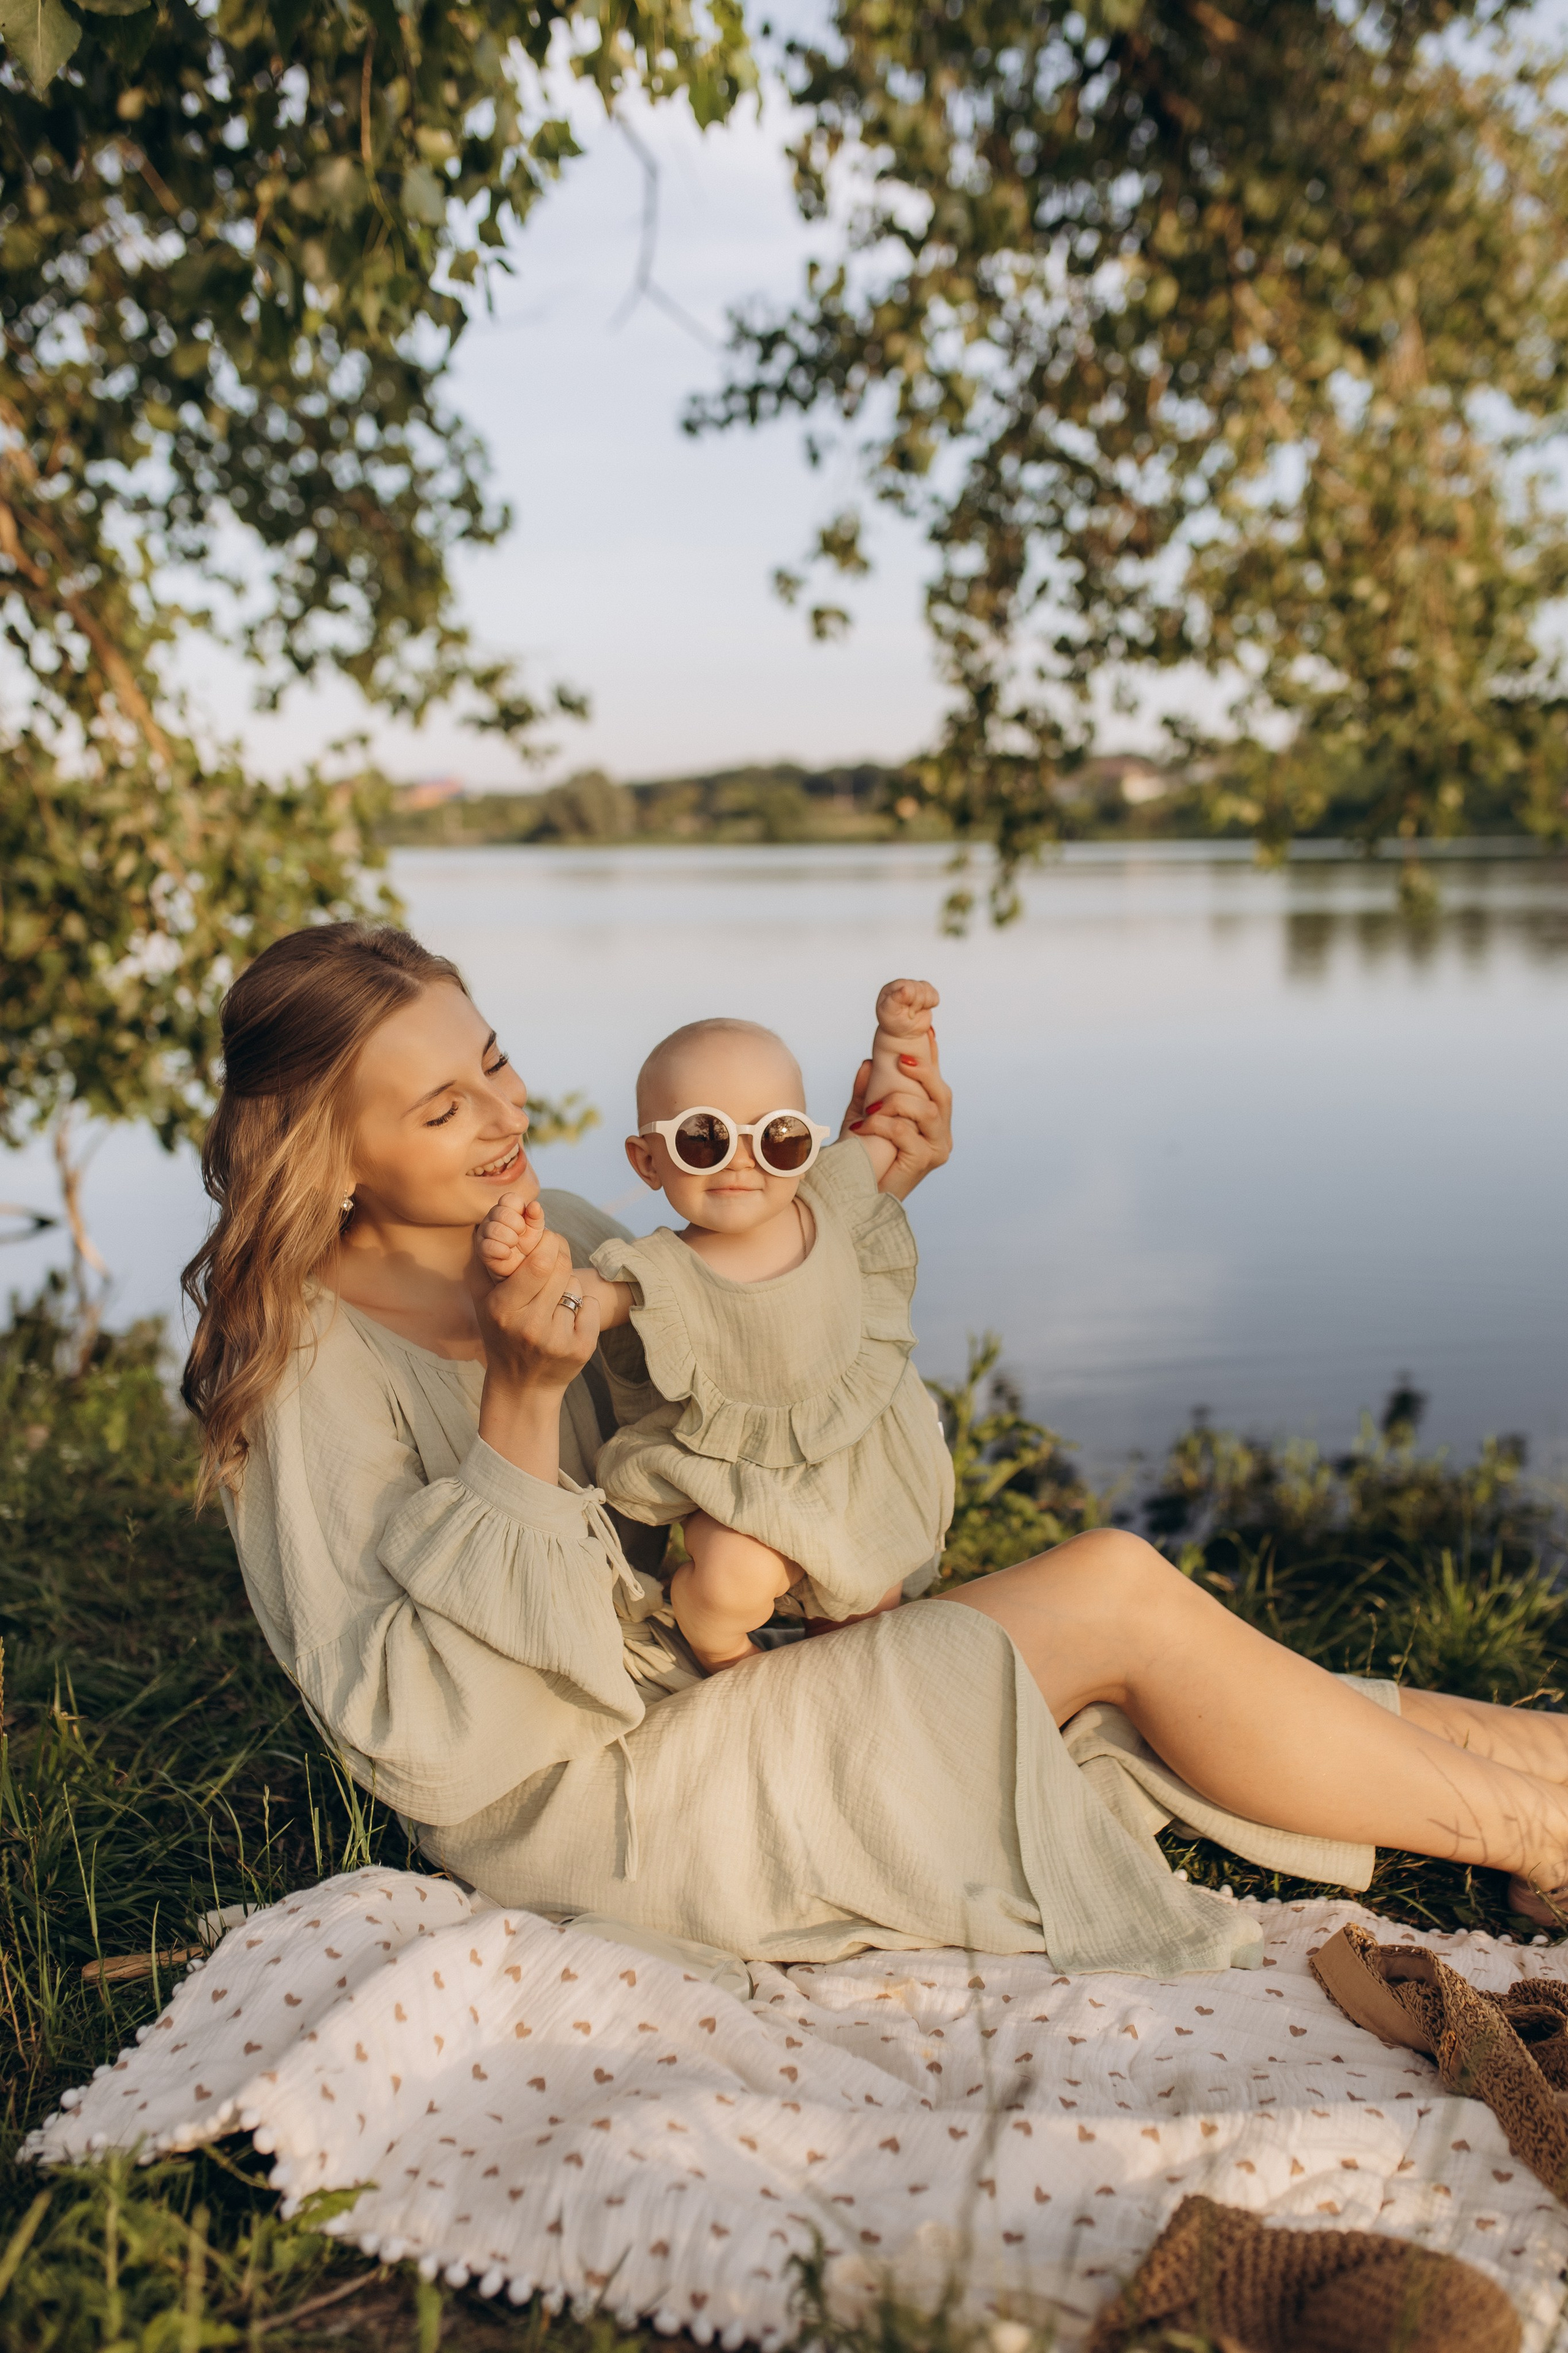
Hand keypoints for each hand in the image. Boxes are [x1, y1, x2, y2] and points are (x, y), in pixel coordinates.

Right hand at [473, 1222, 600, 1478]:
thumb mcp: (485, 1301)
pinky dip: (583, 1308)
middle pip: (561, 1268)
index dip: (547, 1243)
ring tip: (552, 1304)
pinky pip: (591, 1306)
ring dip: (568, 1287)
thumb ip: (488, 1260)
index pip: (538, 1261)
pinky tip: (566, 1322)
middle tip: (552, 1267)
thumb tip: (501, 1216)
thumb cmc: (501, 1334)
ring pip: (576, 1286)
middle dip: (559, 1261)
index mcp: (503, 1308)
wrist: (521, 1388)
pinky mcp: (580, 1350)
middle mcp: (529, 1325)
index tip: (545, 1243)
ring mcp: (557, 1339)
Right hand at [477, 1189, 550, 1282]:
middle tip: (520, 1234)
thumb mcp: (536, 1227)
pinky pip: (489, 1246)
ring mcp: (485, 1231)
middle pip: (502, 1213)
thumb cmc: (527, 1241)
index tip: (524, 1221)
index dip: (520, 1210)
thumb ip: (536, 1215)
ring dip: (510, 1239)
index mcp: (506, 1207)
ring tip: (514, 1245)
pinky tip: (508, 1254)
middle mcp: (492, 1216)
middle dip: (517, 1226)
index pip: (509, 1198)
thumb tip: (534, 1205)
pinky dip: (503, 1251)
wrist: (520, 1263)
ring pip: (494, 1229)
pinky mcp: (481, 1248)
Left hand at [841, 1029, 952, 1200]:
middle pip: (942, 1092)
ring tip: (870, 1110)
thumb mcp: (863, 1117)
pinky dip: (883, 1124)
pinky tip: (864, 1127)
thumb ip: (868, 1091)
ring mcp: (937, 1147)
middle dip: (922, 1072)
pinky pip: (906, 1132)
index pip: (936, 1082)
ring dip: (896, 1103)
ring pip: (927, 1109)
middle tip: (900, 1061)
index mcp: (931, 1118)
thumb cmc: (862, 1159)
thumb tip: (867, 1062)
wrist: (854, 1197)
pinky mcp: (925, 1161)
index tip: (927, 1031)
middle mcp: (941, 1132)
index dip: (933, 1058)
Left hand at [874, 976, 940, 1037]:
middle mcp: (904, 985)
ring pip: (929, 991)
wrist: (903, 1033)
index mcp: (892, 988)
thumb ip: (895, 999)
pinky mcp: (926, 994)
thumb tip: (905, 988)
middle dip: (917, 1004)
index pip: (908, 986)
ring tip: (915, 1011)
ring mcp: (915, 989)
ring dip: (924, 1005)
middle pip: (920, 988)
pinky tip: (922, 1009)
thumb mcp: (889, 1013)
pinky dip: (931, 1004)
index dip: (910, 1000)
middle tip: (910, 1014)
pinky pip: (935, 995)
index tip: (904, 1011)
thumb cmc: (893, 1023)